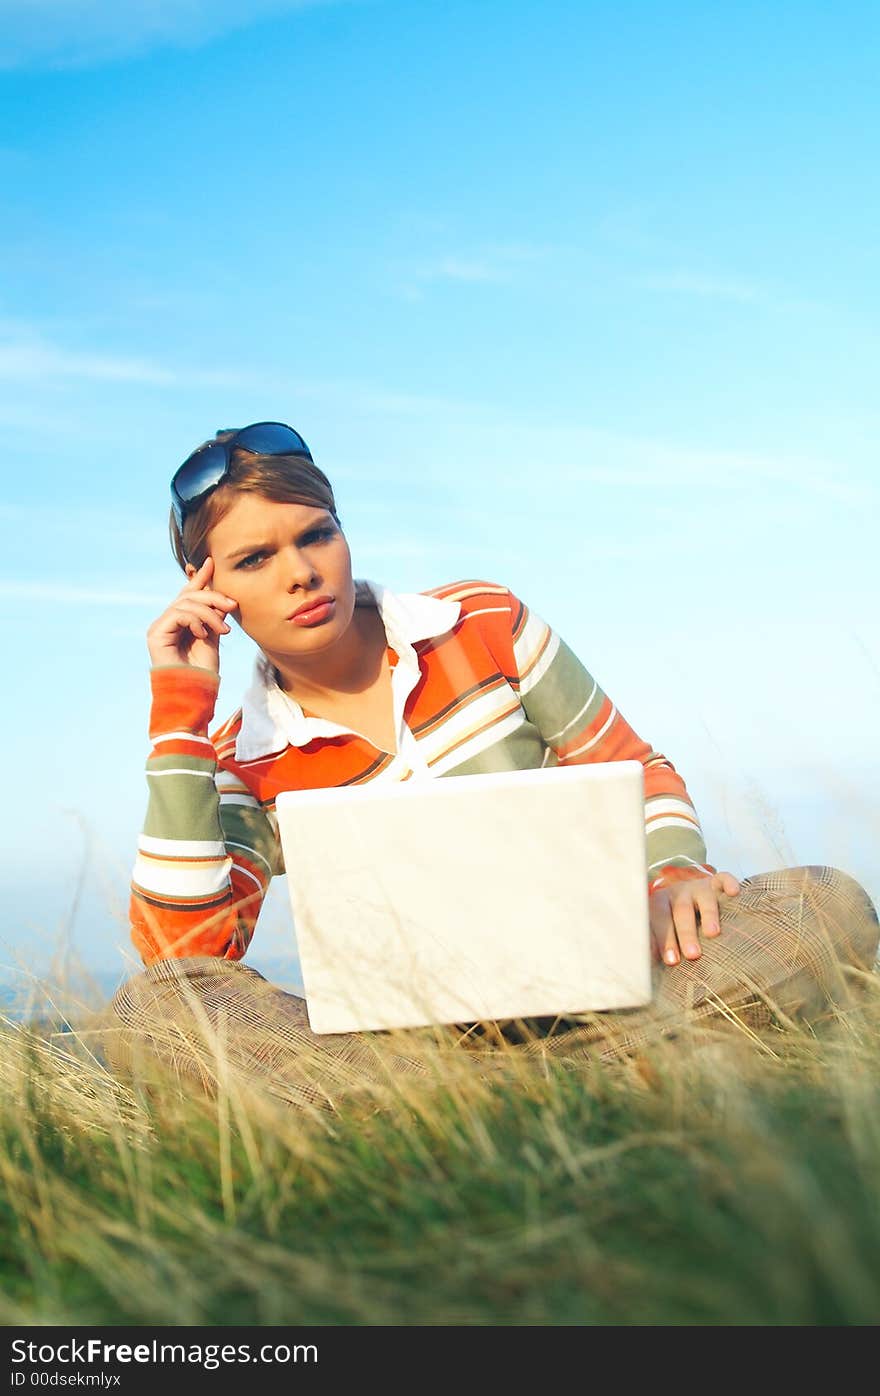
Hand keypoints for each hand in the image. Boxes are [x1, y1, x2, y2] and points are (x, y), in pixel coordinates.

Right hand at [146, 557, 237, 672]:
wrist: (195, 691)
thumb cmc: (204, 669)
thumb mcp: (214, 636)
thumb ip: (214, 615)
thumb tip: (222, 596)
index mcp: (180, 622)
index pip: (189, 594)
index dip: (200, 578)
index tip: (211, 562)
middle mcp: (167, 622)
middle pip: (188, 596)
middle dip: (212, 597)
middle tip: (231, 606)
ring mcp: (159, 627)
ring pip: (185, 604)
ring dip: (209, 614)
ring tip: (222, 630)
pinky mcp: (156, 634)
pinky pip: (178, 614)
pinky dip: (195, 621)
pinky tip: (203, 634)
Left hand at [649, 871, 740, 966]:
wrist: (686, 892)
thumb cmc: (673, 920)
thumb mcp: (660, 929)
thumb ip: (654, 944)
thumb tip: (647, 966)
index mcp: (660, 904)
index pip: (659, 920)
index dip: (665, 940)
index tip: (672, 961)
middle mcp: (678, 893)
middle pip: (681, 911)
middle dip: (686, 933)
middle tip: (692, 954)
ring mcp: (698, 886)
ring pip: (704, 897)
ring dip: (708, 914)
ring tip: (713, 933)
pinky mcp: (716, 882)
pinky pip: (723, 879)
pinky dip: (729, 883)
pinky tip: (734, 892)